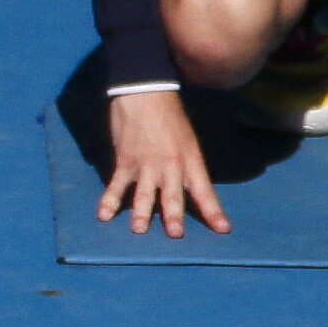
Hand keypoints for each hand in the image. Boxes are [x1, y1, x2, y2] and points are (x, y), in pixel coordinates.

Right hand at [97, 91, 226, 235]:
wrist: (146, 92)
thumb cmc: (169, 116)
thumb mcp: (187, 141)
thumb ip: (185, 166)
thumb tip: (185, 189)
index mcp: (190, 159)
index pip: (204, 190)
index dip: (213, 211)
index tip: (222, 229)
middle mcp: (171, 165)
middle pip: (173, 196)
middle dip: (174, 217)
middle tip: (175, 234)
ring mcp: (147, 164)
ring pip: (145, 194)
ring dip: (142, 213)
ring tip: (139, 230)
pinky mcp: (126, 161)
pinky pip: (117, 185)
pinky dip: (110, 200)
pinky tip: (104, 215)